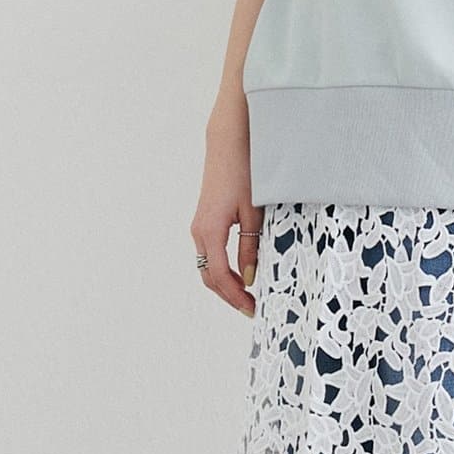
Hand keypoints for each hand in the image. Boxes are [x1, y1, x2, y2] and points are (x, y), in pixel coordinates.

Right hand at [192, 93, 262, 317]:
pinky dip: (222, 269)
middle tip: (251, 308)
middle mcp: (199, 232)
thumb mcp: (254, 214)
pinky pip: (210, 254)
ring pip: (208, 267)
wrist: (228, 144)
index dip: (235, 297)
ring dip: (225, 284)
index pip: (220, 276)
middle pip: (209, 277)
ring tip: (248, 295)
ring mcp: (199, 227)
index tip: (252, 309)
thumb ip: (251, 247)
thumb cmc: (244, 173)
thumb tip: (251, 277)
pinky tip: (240, 273)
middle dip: (229, 296)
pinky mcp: (204, 221)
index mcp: (210, 231)